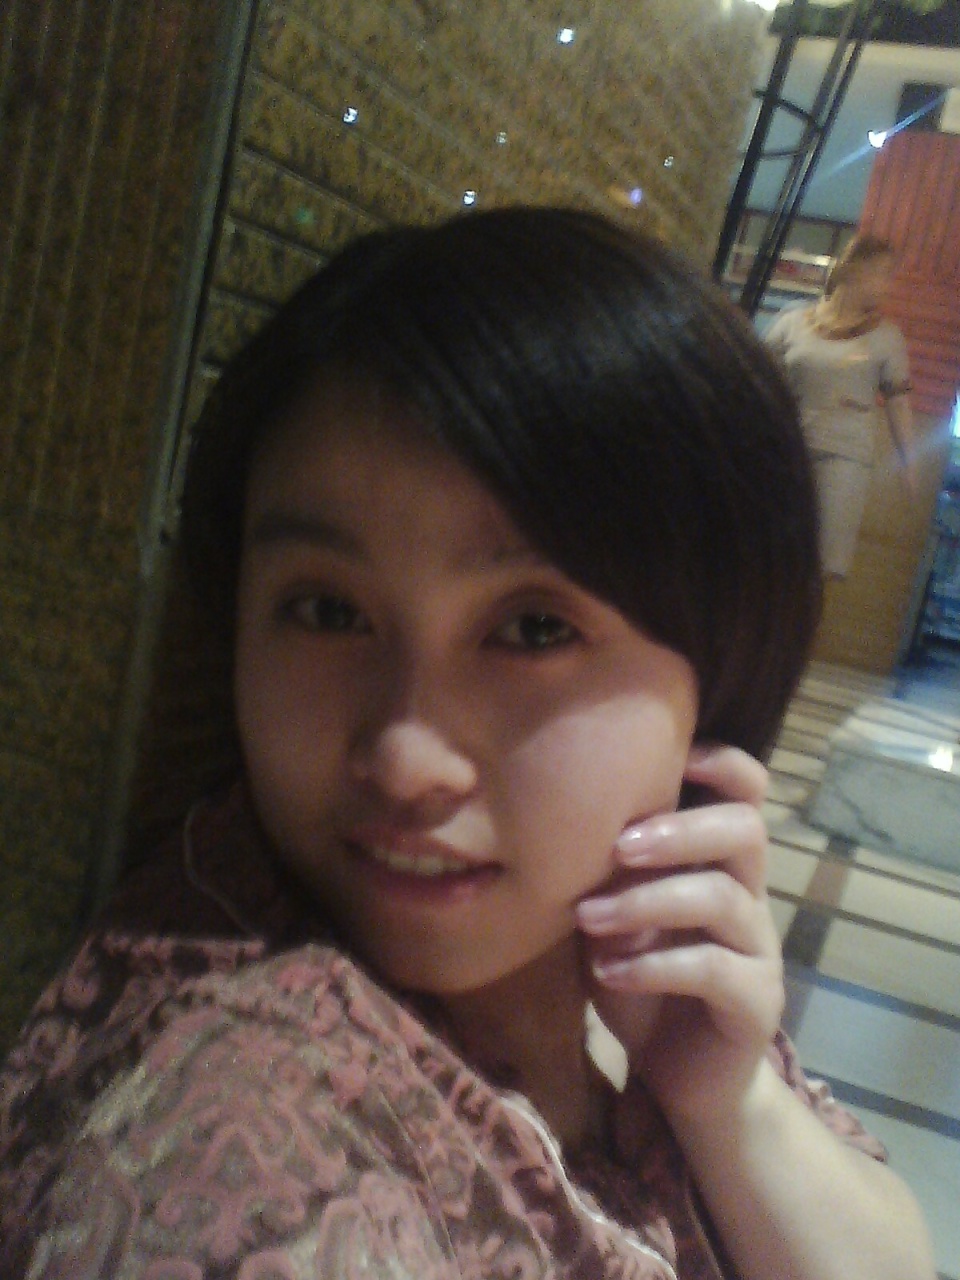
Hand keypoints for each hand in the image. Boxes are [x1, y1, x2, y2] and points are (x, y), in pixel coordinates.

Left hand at [576, 744, 783, 1126]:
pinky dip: (652, 964)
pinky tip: (608, 972)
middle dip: (679, 829)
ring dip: (646, 900)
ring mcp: (759, 949)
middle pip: (746, 831)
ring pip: (723, 897)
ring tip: (588, 917)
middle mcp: (751, 896)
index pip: (747, 793)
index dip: (720, 763)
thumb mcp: (614, 921)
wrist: (680, 1077)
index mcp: (721, 864)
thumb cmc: (644, 983)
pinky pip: (713, 968)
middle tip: (619, 846)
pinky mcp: (756, 1003)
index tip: (668, 757)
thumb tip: (555, 823)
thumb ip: (605, 876)